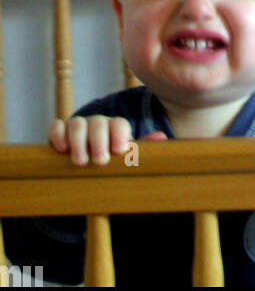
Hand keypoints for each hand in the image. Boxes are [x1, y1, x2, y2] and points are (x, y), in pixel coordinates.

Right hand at [48, 115, 166, 164]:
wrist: (87, 167)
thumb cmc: (111, 161)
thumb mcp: (126, 158)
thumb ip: (142, 148)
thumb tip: (161, 137)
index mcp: (115, 128)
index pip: (119, 124)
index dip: (119, 134)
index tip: (119, 150)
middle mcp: (97, 124)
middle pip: (98, 123)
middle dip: (99, 141)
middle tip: (100, 160)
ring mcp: (77, 127)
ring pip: (77, 123)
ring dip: (78, 141)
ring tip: (80, 161)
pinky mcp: (59, 133)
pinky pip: (56, 127)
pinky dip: (58, 135)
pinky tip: (61, 149)